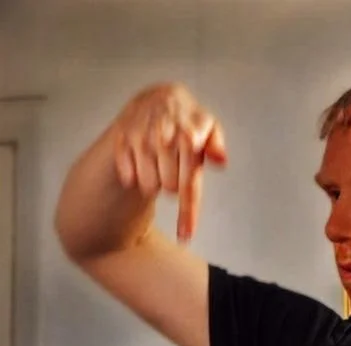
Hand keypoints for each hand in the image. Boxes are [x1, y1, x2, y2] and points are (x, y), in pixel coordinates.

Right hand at [113, 83, 226, 240]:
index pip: (189, 183)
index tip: (185, 235)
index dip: (187, 211)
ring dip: (155, 182)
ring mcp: (140, 137)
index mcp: (188, 135)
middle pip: (169, 188)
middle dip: (174, 185)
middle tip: (175, 168)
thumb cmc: (188, 122)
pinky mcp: (122, 140)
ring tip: (160, 164)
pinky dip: (136, 177)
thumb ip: (216, 145)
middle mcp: (163, 136)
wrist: (157, 98)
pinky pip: (129, 177)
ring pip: (148, 186)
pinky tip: (143, 162)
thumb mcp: (209, 129)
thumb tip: (221, 160)